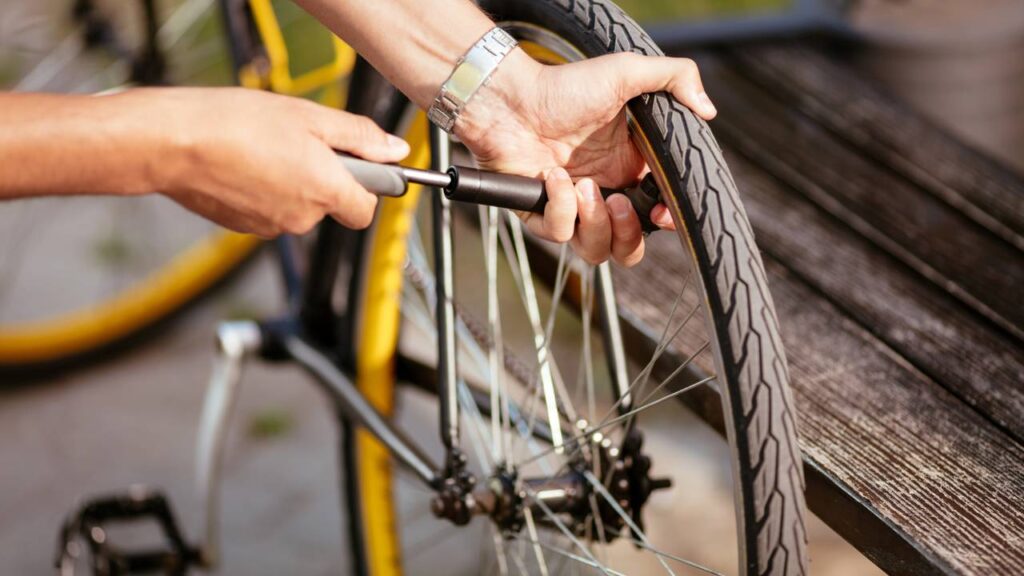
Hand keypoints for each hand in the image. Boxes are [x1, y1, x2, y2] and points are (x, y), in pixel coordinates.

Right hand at [140, 88, 408, 236]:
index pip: (365, 210)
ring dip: (290, 183)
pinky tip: (245, 164)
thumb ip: (359, 137)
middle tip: (298, 143)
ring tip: (264, 149)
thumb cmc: (237, 124)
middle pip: (330, 205)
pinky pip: (268, 210)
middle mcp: (302, 218)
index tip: (358, 165)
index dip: (365, 186)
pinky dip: (263, 191)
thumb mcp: (310, 117)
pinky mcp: (243, 227)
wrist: (174, 143)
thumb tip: (395, 151)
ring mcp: (271, 227)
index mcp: (326, 191)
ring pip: (297, 208)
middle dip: (322, 178)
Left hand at [456, 50, 716, 265]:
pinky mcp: (539, 214)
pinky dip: (560, 207)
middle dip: (629, 236)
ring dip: (596, 225)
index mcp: (628, 169)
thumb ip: (675, 79)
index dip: (664, 223)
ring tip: (585, 187)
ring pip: (595, 251)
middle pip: (627, 247)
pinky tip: (553, 175)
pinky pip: (558, 234)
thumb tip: (710, 110)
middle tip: (618, 202)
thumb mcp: (627, 72)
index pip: (656, 215)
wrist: (510, 96)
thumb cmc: (564, 85)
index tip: (662, 215)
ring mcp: (570, 207)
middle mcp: (602, 193)